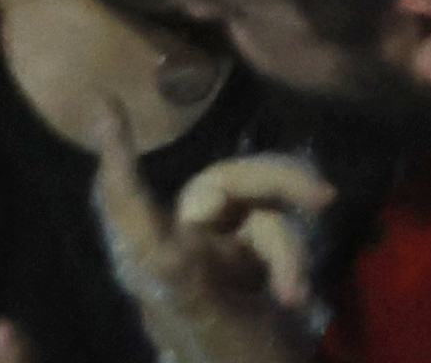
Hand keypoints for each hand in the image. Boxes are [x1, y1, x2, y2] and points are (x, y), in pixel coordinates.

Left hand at [90, 116, 332, 362]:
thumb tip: (165, 233)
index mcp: (159, 266)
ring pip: (264, 209)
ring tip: (296, 291)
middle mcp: (187, 252)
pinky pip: (282, 235)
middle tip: (324, 198)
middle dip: (278, 183)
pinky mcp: (256, 267)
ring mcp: (224, 259)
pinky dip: (295, 258)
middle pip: (228, 183)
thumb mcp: (208, 323)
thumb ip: (183, 273)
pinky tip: (297, 295)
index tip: (106, 107)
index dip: (117, 157)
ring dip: (290, 245)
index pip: (130, 201)